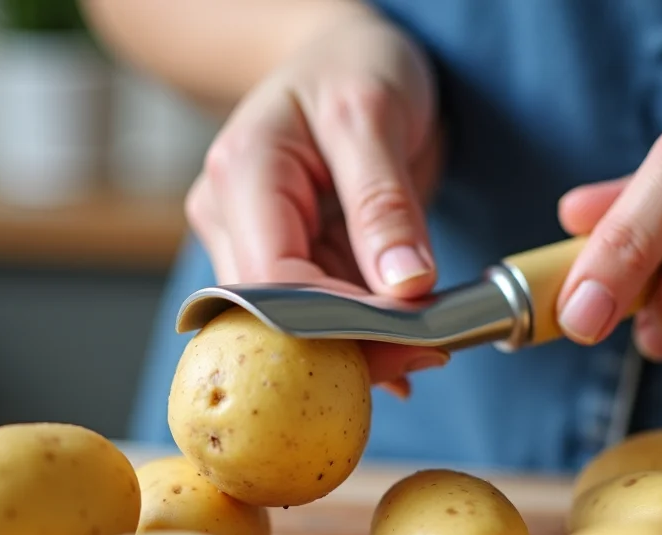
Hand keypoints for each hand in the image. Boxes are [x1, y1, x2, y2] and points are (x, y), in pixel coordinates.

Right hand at [186, 14, 447, 395]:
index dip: (336, 323)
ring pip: (299, 324)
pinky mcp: (288, 255)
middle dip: (351, 343)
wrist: (342, 53)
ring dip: (361, 344)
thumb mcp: (374, 114)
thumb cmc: (352, 64)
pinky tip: (407, 349)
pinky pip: (322, 310)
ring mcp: (255, 240)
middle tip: (431, 354)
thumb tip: (404, 286)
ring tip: (430, 348)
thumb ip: (385, 201)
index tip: (412, 338)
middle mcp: (231, 216)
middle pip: (277, 316)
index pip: (274, 281)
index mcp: (242, 174)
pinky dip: (365, 332)